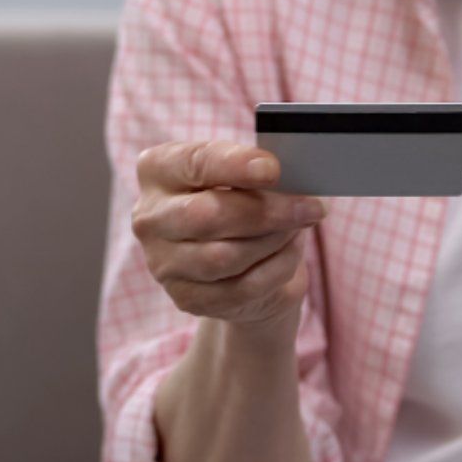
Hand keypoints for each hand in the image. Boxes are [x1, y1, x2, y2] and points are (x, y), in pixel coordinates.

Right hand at [132, 141, 326, 331]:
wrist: (238, 254)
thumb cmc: (243, 196)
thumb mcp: (246, 172)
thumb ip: (259, 169)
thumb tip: (290, 177)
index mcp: (159, 170)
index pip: (195, 163)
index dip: (235, 165)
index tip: (273, 169)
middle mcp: (151, 217)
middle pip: (207, 216)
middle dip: (267, 211)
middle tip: (310, 207)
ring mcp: (163, 263)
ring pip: (225, 256)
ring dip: (275, 240)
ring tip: (300, 226)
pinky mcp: (186, 298)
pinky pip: (241, 287)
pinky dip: (276, 267)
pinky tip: (290, 251)